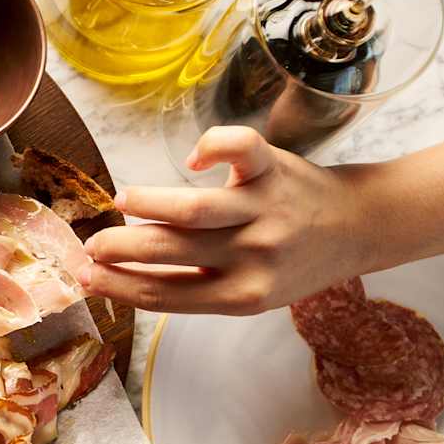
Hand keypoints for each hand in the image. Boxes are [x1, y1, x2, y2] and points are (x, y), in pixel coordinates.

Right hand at [76, 127, 373, 314]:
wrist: (358, 228)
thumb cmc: (294, 262)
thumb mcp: (249, 292)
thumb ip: (196, 287)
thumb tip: (124, 276)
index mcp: (241, 296)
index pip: (162, 294)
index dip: (116, 286)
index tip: (84, 277)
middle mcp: (252, 256)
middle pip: (168, 253)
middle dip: (117, 249)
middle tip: (90, 244)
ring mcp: (263, 211)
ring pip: (194, 210)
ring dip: (148, 204)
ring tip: (123, 201)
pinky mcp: (273, 169)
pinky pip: (238, 149)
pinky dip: (211, 147)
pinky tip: (195, 159)